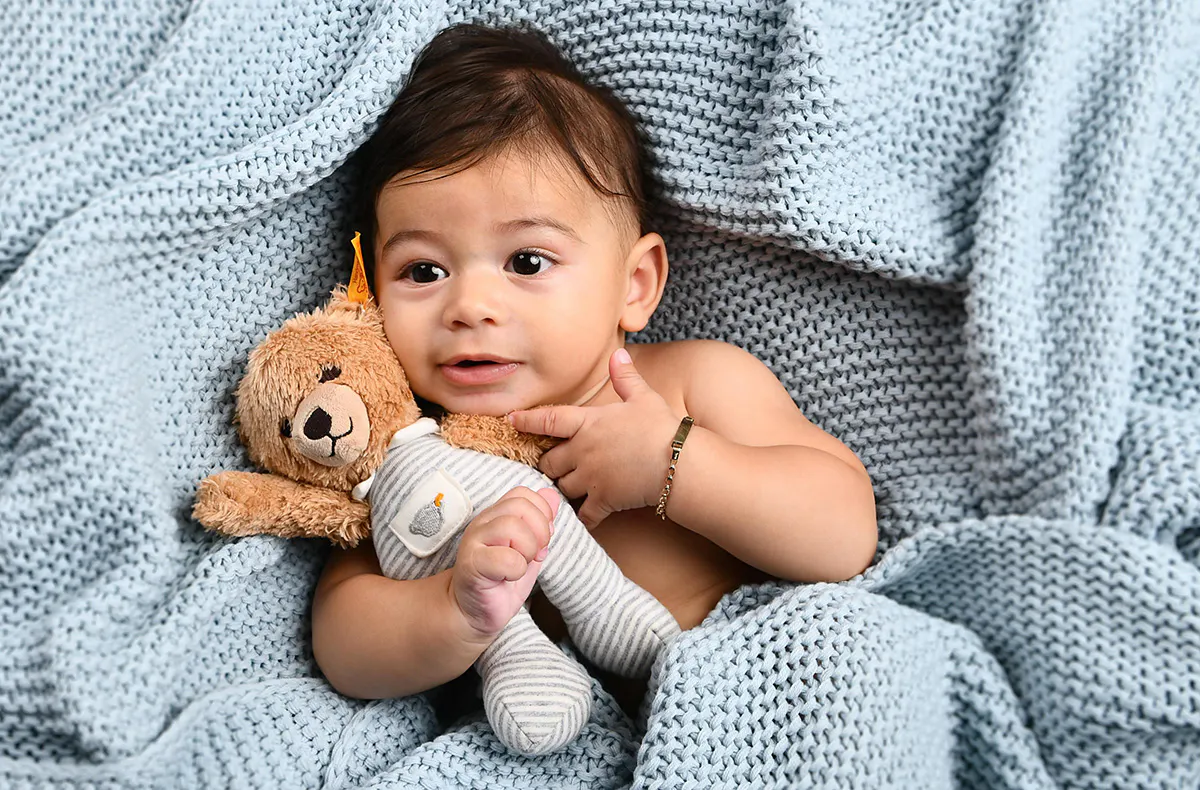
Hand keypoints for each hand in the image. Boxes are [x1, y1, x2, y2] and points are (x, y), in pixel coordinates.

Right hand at [450, 486, 558, 641]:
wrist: (473, 611)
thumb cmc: (500, 579)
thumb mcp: (528, 549)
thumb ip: (540, 524)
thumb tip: (553, 495)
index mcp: (497, 515)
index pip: (523, 493)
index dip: (542, 513)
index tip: (542, 539)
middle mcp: (483, 522)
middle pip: (520, 506)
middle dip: (540, 531)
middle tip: (535, 554)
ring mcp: (474, 541)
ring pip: (512, 526)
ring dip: (528, 550)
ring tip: (520, 565)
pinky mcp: (471, 564)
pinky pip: (506, 558)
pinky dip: (517, 570)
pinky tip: (508, 577)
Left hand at [508, 348, 680, 528]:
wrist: (677, 462)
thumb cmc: (661, 427)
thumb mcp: (644, 397)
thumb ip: (626, 377)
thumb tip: (617, 354)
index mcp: (588, 423)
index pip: (548, 420)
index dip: (526, 420)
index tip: (511, 420)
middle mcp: (582, 451)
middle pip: (548, 461)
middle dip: (547, 464)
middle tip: (550, 465)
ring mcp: (591, 478)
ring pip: (561, 486)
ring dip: (562, 488)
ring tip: (563, 489)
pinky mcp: (603, 500)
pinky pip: (583, 514)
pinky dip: (581, 517)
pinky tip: (582, 518)